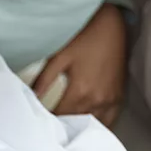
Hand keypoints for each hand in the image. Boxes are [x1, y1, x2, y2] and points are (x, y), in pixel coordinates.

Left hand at [34, 4, 127, 124]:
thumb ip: (44, 79)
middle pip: (77, 122)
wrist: (112, 25)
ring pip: (95, 124)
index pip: (60, 116)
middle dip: (64, 124)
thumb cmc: (85, 36)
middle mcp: (98, 99)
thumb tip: (31, 97)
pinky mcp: (120, 95)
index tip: (40, 120)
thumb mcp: (60, 55)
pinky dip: (99, 123)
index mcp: (80, 91)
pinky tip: (90, 123)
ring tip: (70, 125)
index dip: (48, 119)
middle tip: (52, 125)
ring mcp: (111, 99)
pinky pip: (111, 119)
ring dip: (81, 125)